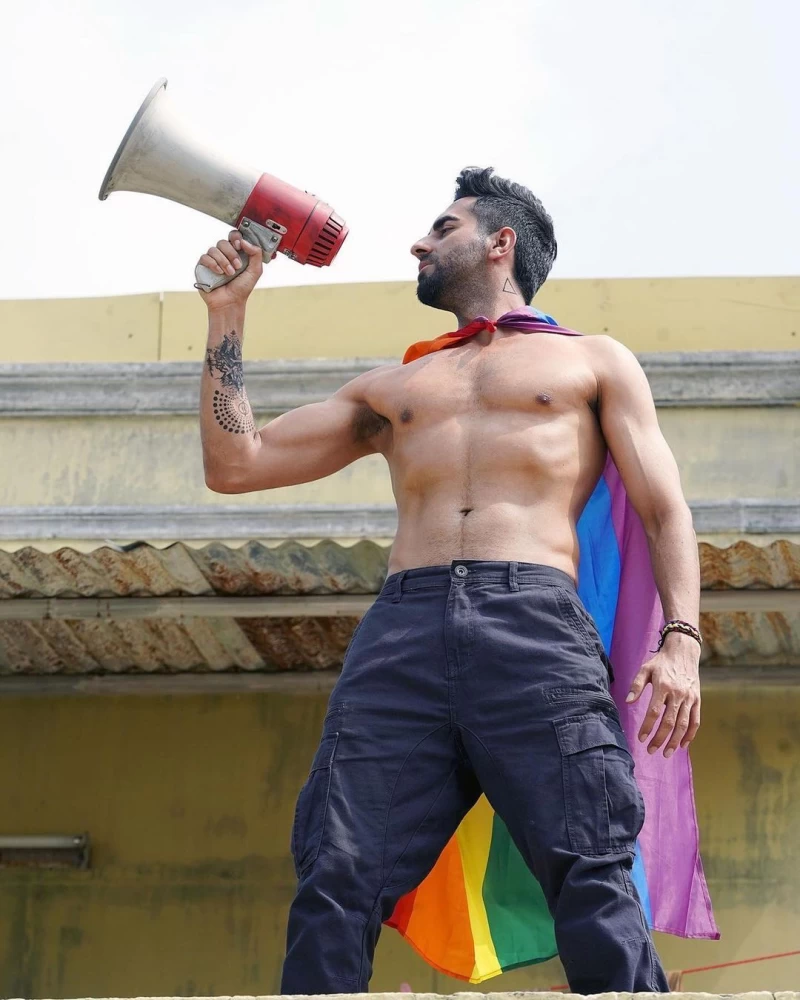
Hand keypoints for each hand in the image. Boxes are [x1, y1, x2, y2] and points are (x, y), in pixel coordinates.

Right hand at [196, 229, 270, 310]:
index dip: (235, 238)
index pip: (233, 236)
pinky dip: (213, 264)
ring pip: (214, 249)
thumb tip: (245, 241)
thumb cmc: (242, 288)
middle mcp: (223, 254)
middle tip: (237, 266)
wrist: (230, 302)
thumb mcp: (255, 271)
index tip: (239, 246)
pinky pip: (205, 258)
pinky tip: (219, 273)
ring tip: (229, 274)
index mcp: (236, 252)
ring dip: (224, 261)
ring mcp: (212, 260)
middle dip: (231, 254)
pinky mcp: (203, 267)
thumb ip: (256, 254)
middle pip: (223, 242)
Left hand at [626, 633, 700, 757]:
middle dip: (660, 739)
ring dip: (675, 741)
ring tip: (666, 753)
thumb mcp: (645, 669)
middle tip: (651, 750)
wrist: (683, 652)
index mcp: (663, 686)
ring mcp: (689, 698)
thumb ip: (636, 685)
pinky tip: (683, 744)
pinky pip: (695, 720)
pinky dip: (690, 734)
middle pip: (669, 722)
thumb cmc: (661, 662)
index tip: (641, 738)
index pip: (654, 711)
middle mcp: (678, 694)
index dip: (648, 726)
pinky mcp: (697, 700)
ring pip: (683, 724)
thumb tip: (628, 702)